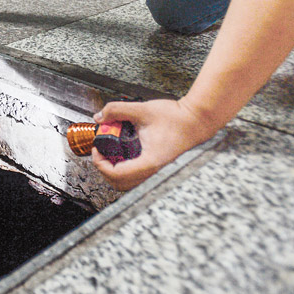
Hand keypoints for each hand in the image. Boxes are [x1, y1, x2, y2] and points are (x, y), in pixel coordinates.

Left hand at [91, 98, 218, 190]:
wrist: (197, 121)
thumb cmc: (176, 118)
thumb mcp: (142, 109)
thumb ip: (117, 110)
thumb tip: (100, 116)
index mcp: (149, 161)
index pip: (117, 174)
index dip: (100, 164)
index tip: (96, 149)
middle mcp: (153, 171)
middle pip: (120, 184)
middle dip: (105, 169)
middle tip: (100, 152)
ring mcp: (155, 172)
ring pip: (128, 183)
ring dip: (114, 170)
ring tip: (109, 153)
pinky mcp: (156, 167)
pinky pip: (136, 176)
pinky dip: (124, 168)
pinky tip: (122, 152)